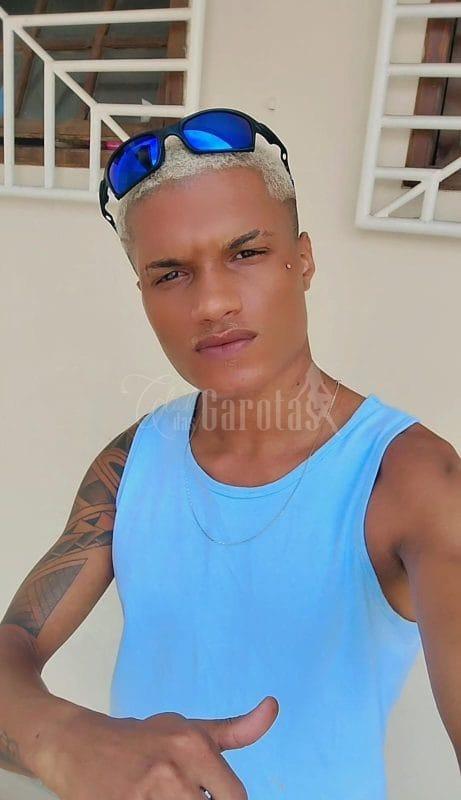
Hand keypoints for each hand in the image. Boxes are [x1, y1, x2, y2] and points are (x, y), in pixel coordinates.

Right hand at [34, 695, 278, 799]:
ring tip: (167, 797)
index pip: (236, 799)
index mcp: (192, 746)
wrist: (79, 746)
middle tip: (185, 795)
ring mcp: (143, 796)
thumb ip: (236, 729)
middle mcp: (171, 770)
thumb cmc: (143, 739)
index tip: (214, 798)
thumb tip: (274, 707)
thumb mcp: (190, 729)